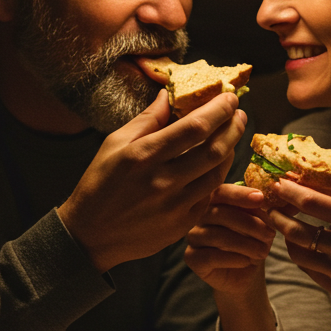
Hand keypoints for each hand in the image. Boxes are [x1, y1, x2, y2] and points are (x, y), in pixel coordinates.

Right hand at [58, 90, 245, 271]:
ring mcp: (175, 207)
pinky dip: (216, 176)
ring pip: (217, 174)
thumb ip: (147, 119)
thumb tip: (169, 95)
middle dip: (233, 128)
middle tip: (239, 114)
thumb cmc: (100, 184)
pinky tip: (216, 164)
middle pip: (214, 150)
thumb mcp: (114, 144)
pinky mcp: (182, 225)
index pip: (194, 128)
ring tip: (231, 136)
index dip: (219, 110)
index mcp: (144, 156)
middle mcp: (162, 182)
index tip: (230, 98)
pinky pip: (209, 196)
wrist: (91, 235)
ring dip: (230, 151)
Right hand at [185, 182, 274, 294]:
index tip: (260, 199)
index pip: (221, 192)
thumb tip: (261, 200)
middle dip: (249, 223)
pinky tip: (246, 261)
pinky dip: (233, 258)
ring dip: (245, 243)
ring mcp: (194, 237)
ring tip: (263, 252)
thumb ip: (257, 212)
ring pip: (216, 235)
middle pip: (219, 213)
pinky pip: (210, 256)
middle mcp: (200, 217)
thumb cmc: (252, 244)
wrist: (247, 274)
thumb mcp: (260, 226)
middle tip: (270, 234)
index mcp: (215, 203)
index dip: (240, 194)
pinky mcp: (192, 258)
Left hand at [265, 179, 330, 304]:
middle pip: (295, 229)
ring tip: (284, 225)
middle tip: (270, 205)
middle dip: (277, 214)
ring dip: (286, 236)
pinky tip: (301, 246)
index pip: (311, 202)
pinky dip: (301, 256)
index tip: (278, 182)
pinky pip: (308, 270)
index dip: (289, 190)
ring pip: (297, 252)